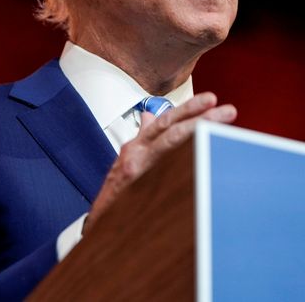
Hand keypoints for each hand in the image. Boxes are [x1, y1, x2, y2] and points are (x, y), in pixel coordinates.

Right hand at [83, 92, 236, 234]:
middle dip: (197, 114)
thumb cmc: (116, 194)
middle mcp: (136, 153)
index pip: (164, 122)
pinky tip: (209, 151)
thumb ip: (142, 139)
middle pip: (169, 127)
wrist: (100, 223)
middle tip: (225, 109)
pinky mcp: (138, 182)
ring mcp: (137, 167)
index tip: (210, 101)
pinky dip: (190, 156)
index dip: (187, 110)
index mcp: (136, 147)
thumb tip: (149, 117)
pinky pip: (170, 166)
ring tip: (223, 121)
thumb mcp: (127, 162)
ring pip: (172, 141)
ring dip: (200, 129)